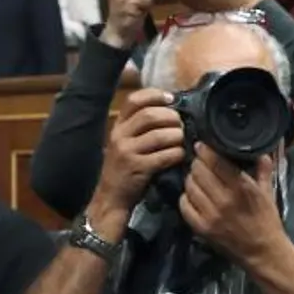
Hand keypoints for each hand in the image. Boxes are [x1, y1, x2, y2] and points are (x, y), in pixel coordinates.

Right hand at [91, 89, 184, 218]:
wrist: (111, 197)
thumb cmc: (125, 168)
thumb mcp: (126, 142)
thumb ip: (141, 126)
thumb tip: (172, 109)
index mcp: (118, 125)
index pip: (135, 100)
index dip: (156, 95)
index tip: (172, 99)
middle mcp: (119, 135)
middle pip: (150, 115)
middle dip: (172, 118)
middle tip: (182, 125)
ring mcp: (127, 152)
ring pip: (160, 135)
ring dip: (178, 136)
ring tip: (182, 141)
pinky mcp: (137, 168)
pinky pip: (164, 156)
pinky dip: (177, 154)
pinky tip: (180, 156)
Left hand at [180, 147, 289, 271]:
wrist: (263, 253)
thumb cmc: (267, 221)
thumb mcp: (268, 192)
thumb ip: (263, 169)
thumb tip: (262, 151)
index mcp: (242, 187)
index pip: (215, 161)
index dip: (205, 150)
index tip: (202, 145)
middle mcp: (224, 199)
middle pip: (199, 171)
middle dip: (197, 163)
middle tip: (199, 161)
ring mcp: (210, 215)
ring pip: (190, 186)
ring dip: (191, 179)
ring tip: (196, 177)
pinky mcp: (202, 228)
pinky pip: (185, 206)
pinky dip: (186, 197)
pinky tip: (192, 196)